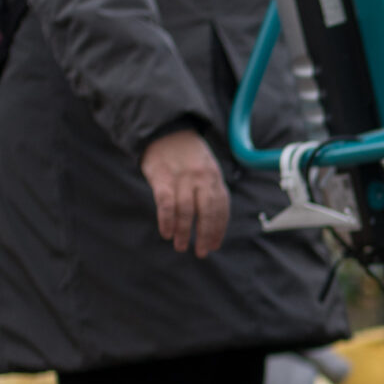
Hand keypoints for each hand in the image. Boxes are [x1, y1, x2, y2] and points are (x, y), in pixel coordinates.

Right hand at [141, 128, 229, 256]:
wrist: (165, 130)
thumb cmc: (187, 156)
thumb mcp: (206, 169)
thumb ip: (210, 191)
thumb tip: (213, 224)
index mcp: (214, 177)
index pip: (221, 207)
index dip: (218, 228)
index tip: (214, 245)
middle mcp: (201, 178)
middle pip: (207, 211)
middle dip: (206, 234)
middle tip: (201, 252)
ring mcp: (182, 177)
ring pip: (186, 210)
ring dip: (184, 232)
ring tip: (181, 246)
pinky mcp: (162, 177)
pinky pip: (166, 203)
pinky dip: (167, 220)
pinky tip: (166, 233)